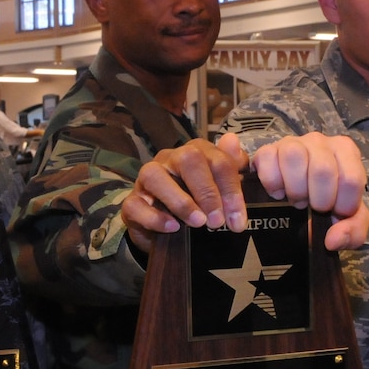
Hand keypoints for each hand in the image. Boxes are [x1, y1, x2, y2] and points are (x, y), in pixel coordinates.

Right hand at [121, 136, 251, 254]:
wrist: (163, 227)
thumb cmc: (196, 203)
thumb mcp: (218, 188)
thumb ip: (231, 165)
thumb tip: (232, 140)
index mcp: (195, 152)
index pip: (217, 160)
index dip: (231, 189)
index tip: (238, 219)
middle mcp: (169, 159)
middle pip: (188, 159)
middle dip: (207, 191)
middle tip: (217, 221)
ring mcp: (146, 178)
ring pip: (156, 176)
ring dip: (180, 201)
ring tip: (198, 223)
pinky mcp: (131, 201)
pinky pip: (136, 205)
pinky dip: (155, 217)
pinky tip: (172, 227)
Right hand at [246, 132, 368, 250]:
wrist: (296, 196)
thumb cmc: (326, 200)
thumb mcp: (348, 218)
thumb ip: (353, 231)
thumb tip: (332, 240)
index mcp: (346, 151)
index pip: (352, 179)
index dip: (343, 205)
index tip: (334, 211)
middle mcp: (320, 141)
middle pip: (323, 170)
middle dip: (318, 200)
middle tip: (313, 206)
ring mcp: (292, 142)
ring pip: (294, 157)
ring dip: (295, 190)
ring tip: (297, 199)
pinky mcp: (267, 150)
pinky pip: (268, 161)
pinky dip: (273, 184)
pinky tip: (279, 193)